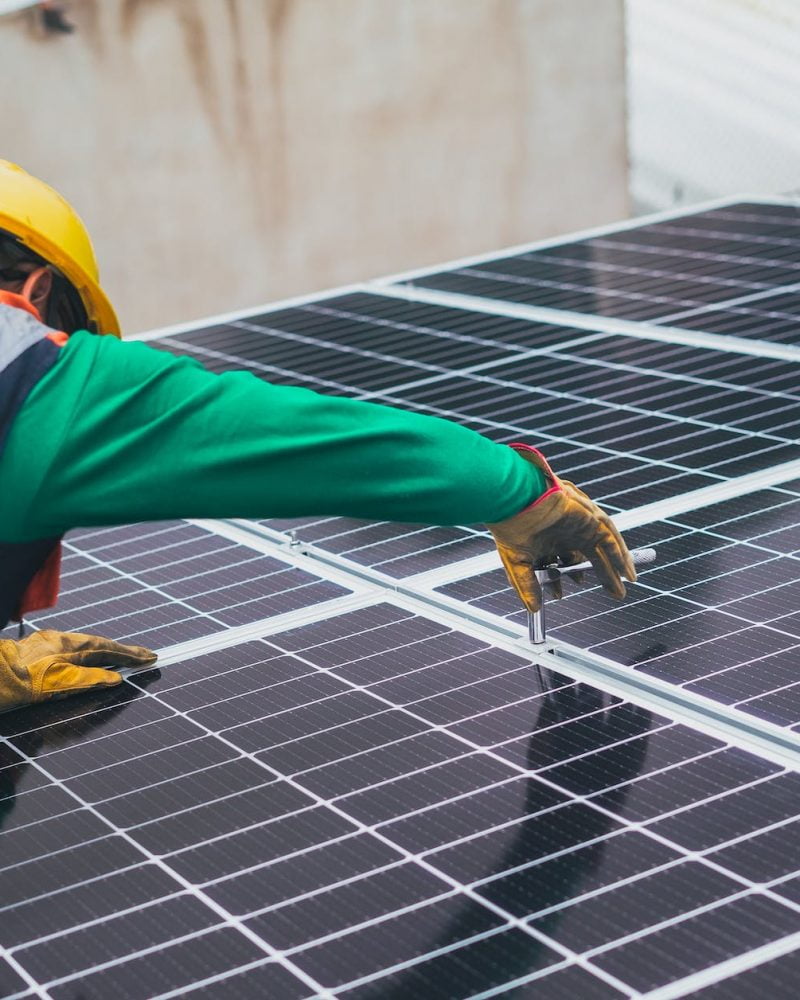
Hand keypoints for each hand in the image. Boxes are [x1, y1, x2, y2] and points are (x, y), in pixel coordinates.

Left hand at [0, 631, 156, 711]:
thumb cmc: (19, 685)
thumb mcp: (58, 686)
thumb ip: (89, 680)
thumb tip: (116, 679)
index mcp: (70, 647)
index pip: (108, 650)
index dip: (131, 655)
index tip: (150, 657)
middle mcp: (61, 639)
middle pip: (99, 645)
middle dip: (124, 651)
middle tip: (145, 655)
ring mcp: (48, 642)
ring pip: (84, 646)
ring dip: (106, 652)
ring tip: (124, 659)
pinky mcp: (36, 649)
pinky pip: (71, 648)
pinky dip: (87, 654)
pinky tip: (88, 661)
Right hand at [488, 445, 635, 612]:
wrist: (515, 501)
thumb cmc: (512, 526)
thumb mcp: (518, 564)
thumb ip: (528, 586)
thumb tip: (534, 609)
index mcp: (549, 538)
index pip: (562, 561)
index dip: (563, 579)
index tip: (560, 594)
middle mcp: (567, 531)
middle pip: (589, 556)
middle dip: (603, 575)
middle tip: (614, 593)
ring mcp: (580, 524)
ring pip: (602, 548)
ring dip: (614, 567)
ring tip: (623, 587)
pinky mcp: (590, 518)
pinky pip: (610, 538)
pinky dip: (620, 555)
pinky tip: (627, 573)